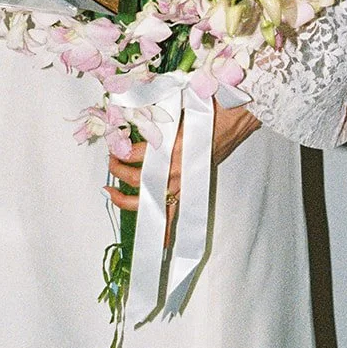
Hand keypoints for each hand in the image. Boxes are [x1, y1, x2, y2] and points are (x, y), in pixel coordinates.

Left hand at [107, 101, 260, 243]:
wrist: (236, 117)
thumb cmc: (209, 108)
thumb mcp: (179, 105)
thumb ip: (156, 113)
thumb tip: (132, 112)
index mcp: (172, 148)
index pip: (136, 155)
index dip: (120, 149)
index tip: (113, 142)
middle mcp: (175, 170)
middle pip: (136, 180)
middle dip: (117, 171)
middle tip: (110, 159)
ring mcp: (182, 183)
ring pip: (148, 202)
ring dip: (124, 200)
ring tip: (109, 191)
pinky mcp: (190, 188)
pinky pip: (174, 214)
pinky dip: (165, 230)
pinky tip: (157, 242)